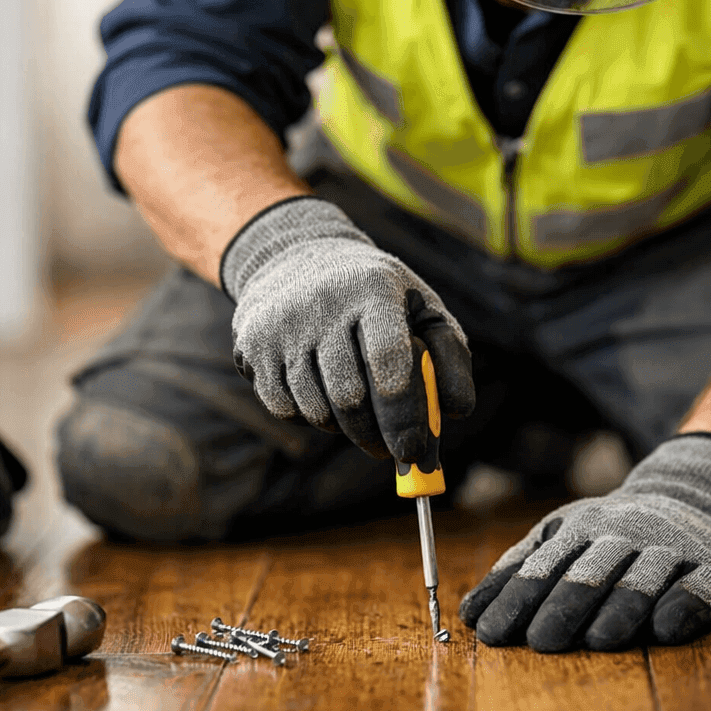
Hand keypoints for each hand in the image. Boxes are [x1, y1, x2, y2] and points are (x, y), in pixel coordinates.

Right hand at [222, 196, 474, 459]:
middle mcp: (322, 303)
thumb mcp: (422, 309)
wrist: (295, 258)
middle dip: (376, 435)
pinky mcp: (253, 345)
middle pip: (349, 396)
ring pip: (316, 409)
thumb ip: (450, 357)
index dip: (402, 410)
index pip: (387, 356)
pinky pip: (285, 408)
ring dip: (344, 428)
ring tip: (360, 414)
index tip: (414, 447)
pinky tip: (323, 395)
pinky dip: (310, 417)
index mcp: (373, 288)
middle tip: (395, 452)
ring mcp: (282, 324)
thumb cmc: (377, 296)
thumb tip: (457, 411)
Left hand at [459, 434, 710, 650]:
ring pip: (642, 577)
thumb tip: (470, 615)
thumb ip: (519, 572)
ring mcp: (669, 549)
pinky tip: (665, 627)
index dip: (517, 597)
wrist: (702, 495)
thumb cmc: (615, 532)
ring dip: (621, 606)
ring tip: (600, 640)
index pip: (543, 565)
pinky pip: (698, 585)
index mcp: (581, 529)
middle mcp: (624, 535)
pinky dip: (682, 604)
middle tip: (541, 641)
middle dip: (564, 604)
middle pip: (590, 570)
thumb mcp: (563, 537)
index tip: (491, 632)